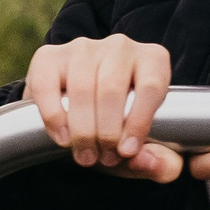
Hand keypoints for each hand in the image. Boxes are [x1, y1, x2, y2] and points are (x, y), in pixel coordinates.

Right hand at [23, 34, 178, 176]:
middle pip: (112, 89)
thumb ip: (161, 162)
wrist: (81, 117)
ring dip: (82, 130)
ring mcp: (83, 48)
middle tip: (104, 158)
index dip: (139, 122)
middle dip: (107, 133)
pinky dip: (54, 118)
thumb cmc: (121, 129)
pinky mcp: (49, 56)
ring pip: (82, 89)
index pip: (151, 86)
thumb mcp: (147, 149)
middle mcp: (120, 47)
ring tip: (85, 154)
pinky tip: (63, 138)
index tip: (127, 152)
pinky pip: (48, 86)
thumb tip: (146, 161)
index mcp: (153, 60)